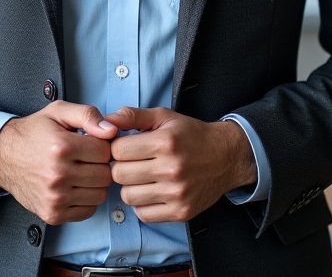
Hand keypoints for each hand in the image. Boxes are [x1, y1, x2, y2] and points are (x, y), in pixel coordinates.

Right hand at [0, 101, 118, 224]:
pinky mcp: (53, 214)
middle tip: (87, 157)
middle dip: (100, 164)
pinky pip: (88, 211)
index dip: (102, 144)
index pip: (105, 151)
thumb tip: (111, 130)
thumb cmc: (33, 133)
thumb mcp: (58, 111)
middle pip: (105, 175)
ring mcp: (55, 198)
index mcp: (62, 147)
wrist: (4, 156)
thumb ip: (88, 115)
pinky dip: (86, 199)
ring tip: (81, 170)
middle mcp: (58, 175)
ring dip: (95, 182)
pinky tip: (75, 186)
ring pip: (100, 194)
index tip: (92, 142)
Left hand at [105, 106, 256, 223]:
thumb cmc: (191, 134)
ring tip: (141, 176)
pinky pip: (144, 214)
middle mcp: (171, 169)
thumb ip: (133, 116)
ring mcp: (176, 193)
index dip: (117, 147)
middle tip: (131, 162)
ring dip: (130, 186)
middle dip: (120, 166)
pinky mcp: (181, 212)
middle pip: (119, 174)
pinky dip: (142, 204)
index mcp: (165, 142)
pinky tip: (150, 191)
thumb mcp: (164, 116)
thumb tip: (106, 121)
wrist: (225, 156)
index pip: (118, 150)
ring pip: (128, 196)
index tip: (126, 146)